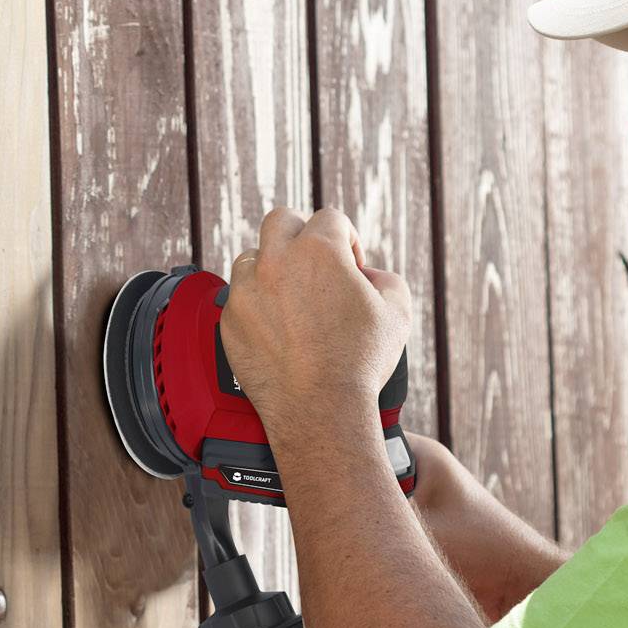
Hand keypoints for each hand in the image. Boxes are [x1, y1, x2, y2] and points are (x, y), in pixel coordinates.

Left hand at [217, 207, 412, 427]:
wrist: (321, 409)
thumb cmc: (360, 363)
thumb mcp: (397, 311)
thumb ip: (384, 278)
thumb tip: (366, 277)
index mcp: (319, 250)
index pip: (331, 218)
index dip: (348, 239)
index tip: (352, 265)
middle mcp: (276, 262)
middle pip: (281, 221)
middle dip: (301, 234)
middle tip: (315, 261)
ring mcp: (247, 291)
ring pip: (252, 257)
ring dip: (271, 268)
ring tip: (292, 295)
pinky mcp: (230, 321)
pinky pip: (238, 298)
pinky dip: (256, 306)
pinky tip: (278, 327)